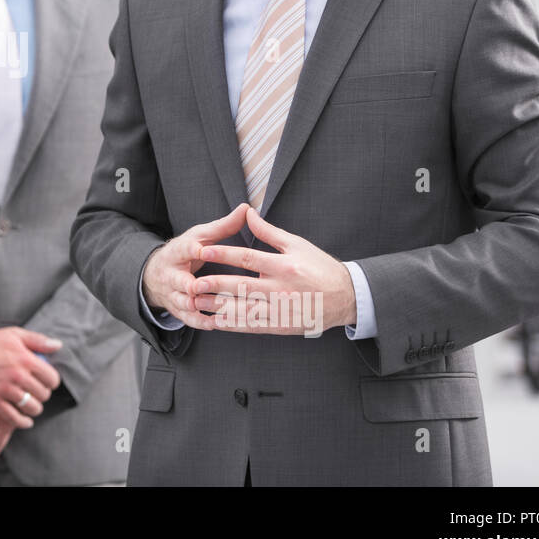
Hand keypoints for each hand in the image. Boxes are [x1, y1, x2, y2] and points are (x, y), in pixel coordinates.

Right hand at [0, 327, 61, 427]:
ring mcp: (5, 388)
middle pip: (43, 394)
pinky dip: (22, 422)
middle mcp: (18, 374)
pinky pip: (13, 417)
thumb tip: (58, 346)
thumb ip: (38, 340)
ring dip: (34, 409)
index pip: (52, 378)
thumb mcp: (15, 334)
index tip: (47, 383)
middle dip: (42, 396)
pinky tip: (25, 421)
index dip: (52, 382)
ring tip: (32, 406)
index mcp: (26, 358)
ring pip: (31, 407)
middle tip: (37, 394)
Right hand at [141, 202, 249, 325]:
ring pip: (183, 302)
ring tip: (218, 311)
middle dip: (189, 285)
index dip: (192, 250)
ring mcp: (173, 293)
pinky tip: (217, 324)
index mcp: (178, 251)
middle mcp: (172, 274)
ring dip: (198, 306)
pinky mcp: (178, 309)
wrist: (158, 273)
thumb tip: (247, 208)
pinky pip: (188, 319)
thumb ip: (223, 226)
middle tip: (200, 288)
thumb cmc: (187, 251)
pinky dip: (201, 322)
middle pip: (178, 280)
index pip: (183, 249)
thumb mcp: (200, 236)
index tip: (201, 250)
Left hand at [189, 206, 355, 333]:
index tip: (203, 251)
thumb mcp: (298, 244)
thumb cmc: (321, 267)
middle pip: (241, 285)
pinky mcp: (281, 325)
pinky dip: (234, 324)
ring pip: (244, 308)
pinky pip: (253, 326)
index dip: (223, 254)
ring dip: (218, 306)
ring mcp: (280, 309)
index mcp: (283, 265)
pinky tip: (216, 321)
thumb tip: (247, 212)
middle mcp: (280, 288)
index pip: (247, 258)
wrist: (346, 297)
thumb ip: (269, 231)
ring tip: (197, 302)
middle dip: (215, 284)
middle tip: (192, 283)